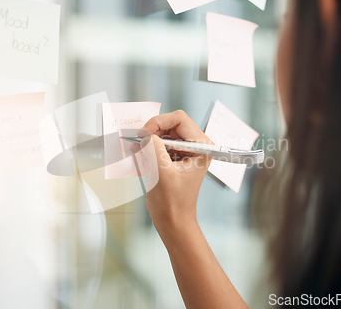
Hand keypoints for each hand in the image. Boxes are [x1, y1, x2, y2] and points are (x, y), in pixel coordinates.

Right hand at [138, 110, 212, 229]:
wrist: (172, 220)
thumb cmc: (173, 202)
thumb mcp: (162, 172)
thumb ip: (154, 148)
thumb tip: (145, 133)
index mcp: (202, 147)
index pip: (180, 119)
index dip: (159, 122)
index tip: (144, 134)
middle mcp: (196, 146)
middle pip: (172, 123)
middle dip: (153, 130)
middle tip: (139, 140)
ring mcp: (186, 151)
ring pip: (164, 132)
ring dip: (150, 138)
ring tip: (138, 149)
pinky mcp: (176, 157)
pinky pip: (161, 142)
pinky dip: (149, 146)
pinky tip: (140, 154)